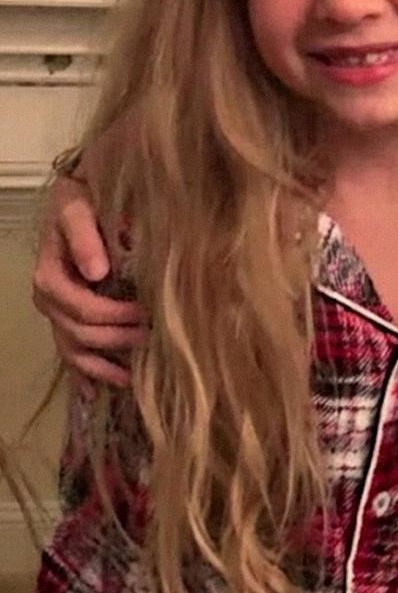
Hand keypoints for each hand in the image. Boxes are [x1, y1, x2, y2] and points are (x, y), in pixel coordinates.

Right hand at [32, 174, 145, 386]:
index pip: (80, 308)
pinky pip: (70, 354)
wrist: (77, 199)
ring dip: (102, 366)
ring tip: (131, 377)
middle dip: (115, 340)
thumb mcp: (78, 208)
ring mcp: (56, 313)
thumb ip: (85, 237)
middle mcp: (49, 300)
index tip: (145, 314)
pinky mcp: (66, 318)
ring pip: (73, 351)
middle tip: (152, 338)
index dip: (113, 316)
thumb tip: (98, 272)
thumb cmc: (81, 200)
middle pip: (79, 333)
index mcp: (50, 276)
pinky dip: (84, 375)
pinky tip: (97, 393)